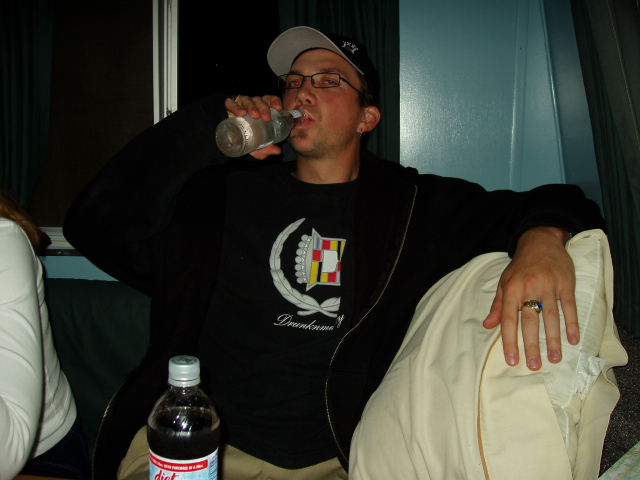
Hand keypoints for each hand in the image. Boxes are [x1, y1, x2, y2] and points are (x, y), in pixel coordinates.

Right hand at [225, 95, 283, 159]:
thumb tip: (278, 151)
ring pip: (247, 100)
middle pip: (259, 100)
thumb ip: (266, 148)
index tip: (279, 108)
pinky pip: (231, 103)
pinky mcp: (229, 106)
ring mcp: (240, 104)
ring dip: (252, 107)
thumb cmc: (246, 139)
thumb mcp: (256, 146)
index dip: (274, 101)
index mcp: (261, 110)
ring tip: (254, 116)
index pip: (269, 100)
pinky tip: (241, 113)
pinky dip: (236, 107)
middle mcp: (253, 105)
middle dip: (264, 108)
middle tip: (266, 118)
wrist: (228, 140)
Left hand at [483, 226, 577, 369]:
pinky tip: (573, 339)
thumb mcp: (504, 282)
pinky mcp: (566, 283)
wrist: (540, 241)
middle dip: (532, 345)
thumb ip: (498, 306)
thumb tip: (488, 326)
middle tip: (534, 366)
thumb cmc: (520, 266)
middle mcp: (529, 288)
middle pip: (530, 321)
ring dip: (553, 339)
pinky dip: (571, 323)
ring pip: (551, 316)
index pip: (509, 319)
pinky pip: (569, 306)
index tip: (512, 360)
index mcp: (511, 289)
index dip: (510, 340)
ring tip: (554, 358)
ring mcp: (549, 285)